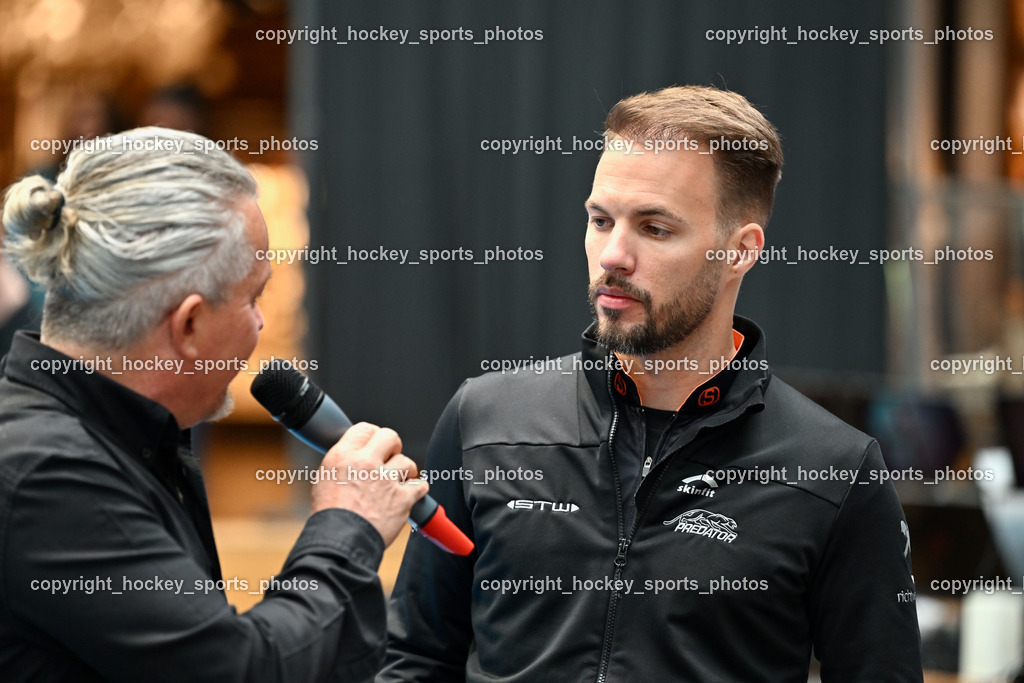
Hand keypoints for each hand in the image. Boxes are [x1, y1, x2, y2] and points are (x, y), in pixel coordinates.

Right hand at [311, 422, 427, 545]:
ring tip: (400, 481)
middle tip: (392, 457)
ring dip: (406, 471)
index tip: (377, 443)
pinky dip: (418, 490)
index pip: (364, 429)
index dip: (373, 435)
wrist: (339, 542)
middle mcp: (365, 463)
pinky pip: (420, 485)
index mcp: (343, 456)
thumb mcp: (325, 480)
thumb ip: (344, 464)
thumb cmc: (329, 517)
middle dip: (393, 446)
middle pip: (390, 436)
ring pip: (406, 461)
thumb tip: (357, 457)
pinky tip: (412, 493)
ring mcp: (385, 479)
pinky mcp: (402, 498)